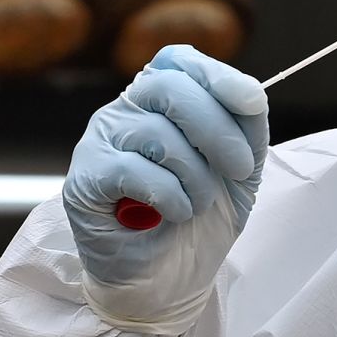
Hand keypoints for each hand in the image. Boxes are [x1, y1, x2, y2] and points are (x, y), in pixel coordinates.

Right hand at [62, 45, 267, 333]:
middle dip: (217, 129)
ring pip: (156, 134)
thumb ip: (247, 126)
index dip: (216, 74)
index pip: (177, 60)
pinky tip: (175, 213)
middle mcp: (124, 110)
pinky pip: (132, 171)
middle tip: (241, 169)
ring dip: (195, 175)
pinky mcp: (83, 181)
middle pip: (168, 87)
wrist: (171, 276)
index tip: (253, 102)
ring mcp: (99, 141)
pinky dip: (168, 195)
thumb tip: (252, 94)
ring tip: (200, 203)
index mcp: (160, 97)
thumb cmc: (204, 212)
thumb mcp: (241, 166)